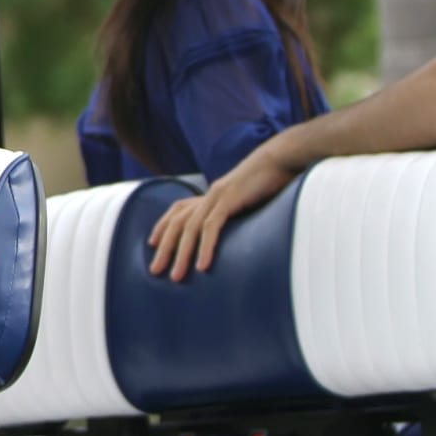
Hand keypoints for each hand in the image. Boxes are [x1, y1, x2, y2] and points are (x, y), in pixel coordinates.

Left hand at [147, 146, 296, 280]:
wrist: (282, 159)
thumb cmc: (271, 181)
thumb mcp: (249, 199)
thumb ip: (238, 213)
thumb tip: (240, 235)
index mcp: (211, 194)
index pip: (178, 209)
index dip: (163, 225)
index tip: (153, 243)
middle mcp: (208, 195)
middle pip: (177, 223)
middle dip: (165, 248)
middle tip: (155, 271)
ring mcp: (217, 196)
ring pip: (190, 228)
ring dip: (181, 254)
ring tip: (176, 276)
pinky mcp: (229, 199)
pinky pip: (211, 226)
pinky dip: (205, 247)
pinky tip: (202, 266)